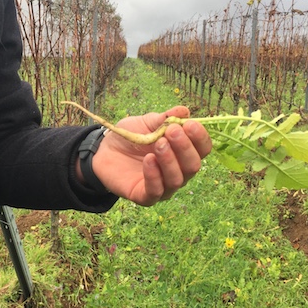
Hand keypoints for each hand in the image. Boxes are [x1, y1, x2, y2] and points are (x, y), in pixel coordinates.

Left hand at [89, 106, 211, 205]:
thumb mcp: (147, 122)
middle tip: (172, 132)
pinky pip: (156, 191)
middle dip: (185, 148)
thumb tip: (184, 111)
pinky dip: (154, 175)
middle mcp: (179, 172)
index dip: (200, 138)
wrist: (104, 150)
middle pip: (193, 165)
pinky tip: (148, 160)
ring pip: (177, 179)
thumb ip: (165, 118)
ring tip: (158, 144)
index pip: (202, 149)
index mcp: (183, 153)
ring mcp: (164, 187)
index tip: (190, 125)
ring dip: (169, 160)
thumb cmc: (131, 137)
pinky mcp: (146, 197)